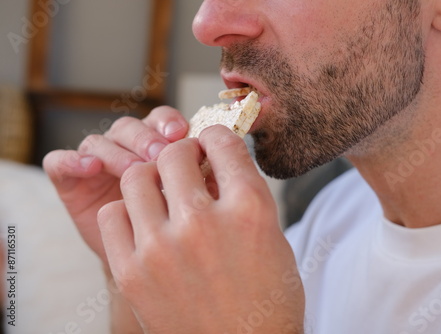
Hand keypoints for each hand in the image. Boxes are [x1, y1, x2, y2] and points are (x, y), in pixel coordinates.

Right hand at [43, 107, 188, 263]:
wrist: (146, 265)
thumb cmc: (172, 231)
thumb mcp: (189, 203)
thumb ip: (199, 180)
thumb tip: (216, 166)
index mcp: (157, 145)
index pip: (160, 120)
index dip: (168, 122)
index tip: (182, 134)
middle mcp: (126, 148)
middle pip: (131, 128)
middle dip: (145, 138)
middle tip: (159, 154)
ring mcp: (97, 162)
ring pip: (100, 141)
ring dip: (117, 152)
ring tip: (133, 168)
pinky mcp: (69, 179)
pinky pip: (60, 161)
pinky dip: (73, 160)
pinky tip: (91, 167)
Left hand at [98, 125, 304, 333]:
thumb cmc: (267, 299)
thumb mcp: (272, 238)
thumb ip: (241, 195)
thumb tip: (213, 166)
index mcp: (249, 209)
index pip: (221, 142)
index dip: (214, 138)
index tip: (210, 145)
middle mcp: (204, 222)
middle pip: (175, 154)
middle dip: (182, 153)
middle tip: (185, 166)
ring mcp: (163, 248)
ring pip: (137, 178)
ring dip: (151, 177)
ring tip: (161, 193)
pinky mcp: (132, 274)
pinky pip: (112, 215)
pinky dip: (127, 211)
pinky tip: (143, 222)